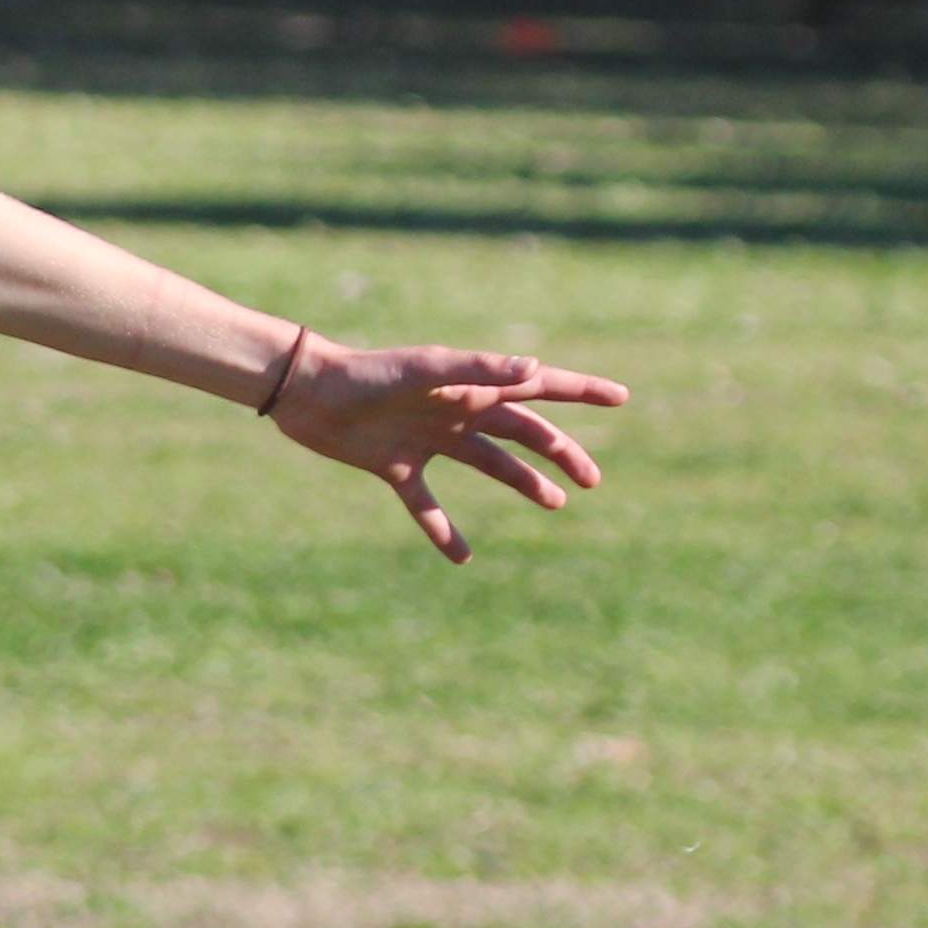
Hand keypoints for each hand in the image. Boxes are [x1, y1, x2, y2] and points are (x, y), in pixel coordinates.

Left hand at [262, 338, 626, 562]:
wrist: (306, 392)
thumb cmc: (368, 373)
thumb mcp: (427, 369)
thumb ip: (479, 369)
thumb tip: (535, 370)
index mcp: (470, 384)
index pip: (537, 386)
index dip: (580, 390)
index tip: (622, 397)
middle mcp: (455, 410)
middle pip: (521, 433)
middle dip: (560, 453)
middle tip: (592, 480)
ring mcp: (427, 439)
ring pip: (486, 465)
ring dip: (521, 482)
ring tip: (554, 504)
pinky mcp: (395, 466)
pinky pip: (427, 505)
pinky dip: (444, 531)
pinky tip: (463, 558)